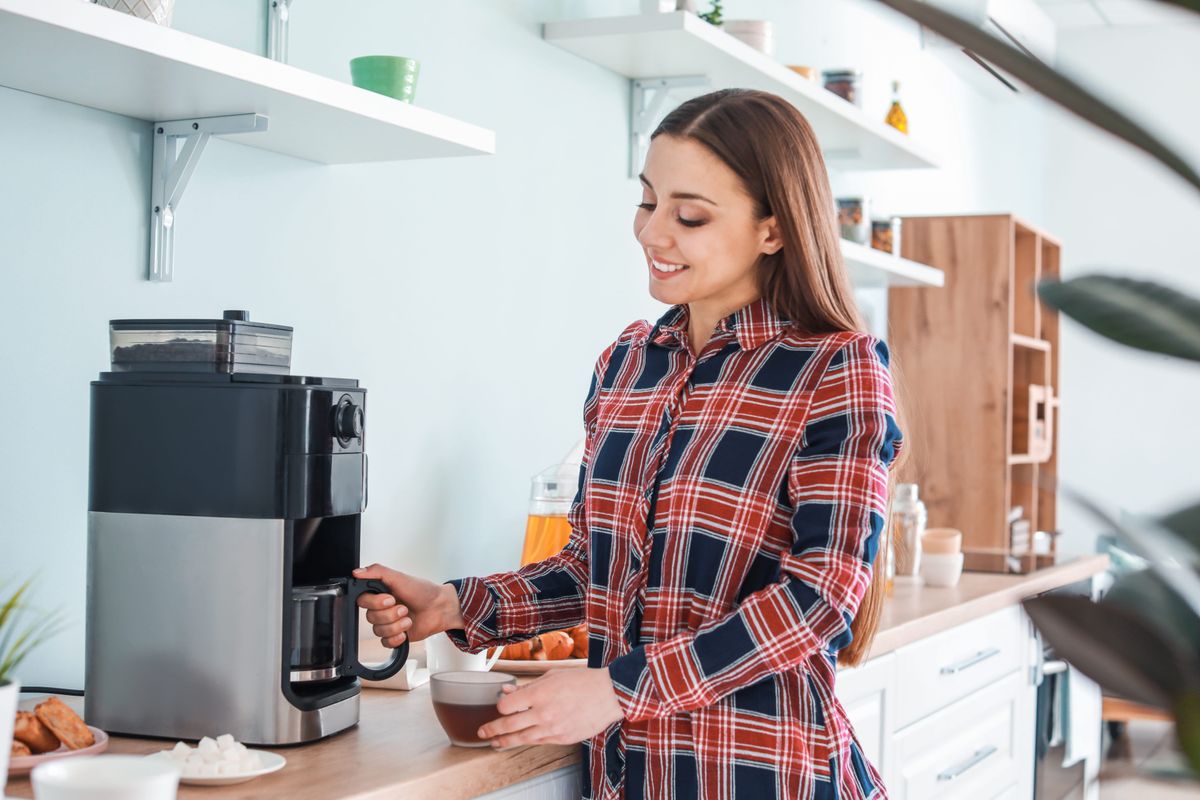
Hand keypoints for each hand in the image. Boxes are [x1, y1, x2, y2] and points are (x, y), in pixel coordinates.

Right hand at [353, 564, 464, 647]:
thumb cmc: (423, 591)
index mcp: (380, 593)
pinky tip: (405, 631)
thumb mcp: (399, 577)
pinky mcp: (394, 636)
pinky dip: (396, 638)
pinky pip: (385, 643)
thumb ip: (377, 572)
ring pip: (378, 631)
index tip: (390, 599)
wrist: (440, 608)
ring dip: (396, 625)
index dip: (375, 603)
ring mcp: (388, 623)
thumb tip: (357, 572)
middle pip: (371, 617)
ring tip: (408, 619)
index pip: (362, 600)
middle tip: (404, 608)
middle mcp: (381, 608)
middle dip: (390, 614)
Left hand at [478, 668, 623, 748]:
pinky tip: (520, 741)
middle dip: (492, 730)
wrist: (609, 695)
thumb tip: (508, 690)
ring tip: (495, 744)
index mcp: (540, 693)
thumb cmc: (583, 681)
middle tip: (482, 732)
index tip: (500, 705)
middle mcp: (543, 713)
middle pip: (509, 725)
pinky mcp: (562, 738)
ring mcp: (553, 728)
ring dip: (505, 742)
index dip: (500, 706)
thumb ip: (528, 685)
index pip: (507, 705)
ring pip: (521, 739)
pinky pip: (539, 742)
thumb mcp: (552, 675)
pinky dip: (528, 741)